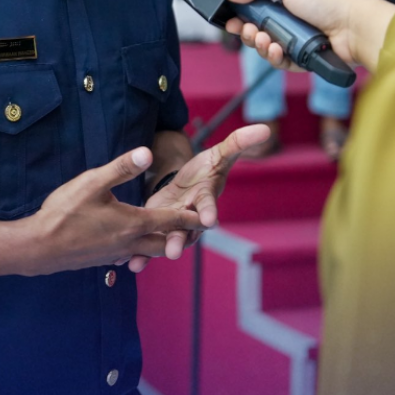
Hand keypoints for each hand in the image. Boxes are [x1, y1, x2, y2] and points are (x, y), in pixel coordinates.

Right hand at [26, 147, 205, 276]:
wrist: (38, 248)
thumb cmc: (64, 213)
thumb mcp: (92, 183)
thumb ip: (121, 168)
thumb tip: (148, 153)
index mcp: (132, 223)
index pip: (170, 220)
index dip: (190, 217)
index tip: (207, 218)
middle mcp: (129, 243)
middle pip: (164, 242)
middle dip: (179, 235)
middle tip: (192, 228)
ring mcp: (115, 254)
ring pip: (147, 251)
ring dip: (160, 243)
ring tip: (167, 234)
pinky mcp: (102, 260)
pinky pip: (129, 255)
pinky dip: (138, 249)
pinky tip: (132, 242)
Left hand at [123, 123, 270, 272]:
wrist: (188, 183)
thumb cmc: (207, 169)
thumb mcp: (220, 153)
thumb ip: (239, 143)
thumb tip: (265, 129)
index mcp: (205, 199)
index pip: (209, 206)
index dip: (210, 212)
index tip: (210, 220)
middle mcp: (191, 217)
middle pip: (186, 231)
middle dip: (179, 241)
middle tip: (173, 252)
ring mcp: (175, 226)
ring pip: (166, 241)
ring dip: (154, 252)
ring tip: (140, 263)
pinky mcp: (159, 228)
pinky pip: (151, 244)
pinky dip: (141, 255)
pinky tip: (130, 264)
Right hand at [223, 0, 394, 74]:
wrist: (353, 27)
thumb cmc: (327, 0)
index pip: (253, 7)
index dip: (240, 14)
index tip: (229, 18)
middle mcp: (287, 20)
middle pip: (255, 30)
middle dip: (247, 31)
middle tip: (247, 30)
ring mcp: (294, 40)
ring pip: (265, 48)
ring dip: (260, 44)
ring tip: (265, 39)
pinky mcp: (301, 59)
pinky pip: (280, 62)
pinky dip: (275, 57)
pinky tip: (278, 50)